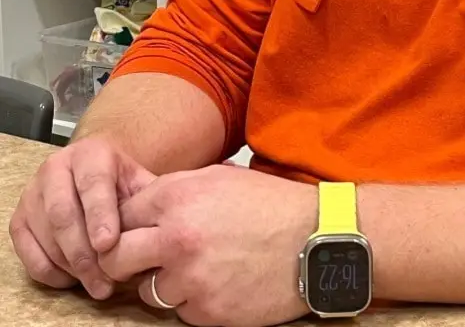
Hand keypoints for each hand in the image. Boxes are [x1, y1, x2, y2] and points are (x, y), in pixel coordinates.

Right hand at [7, 135, 155, 298]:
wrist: (97, 174)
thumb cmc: (123, 183)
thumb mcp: (140, 182)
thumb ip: (148, 201)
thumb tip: (158, 231)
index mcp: (90, 154)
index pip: (93, 184)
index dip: (100, 215)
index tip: (109, 244)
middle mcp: (55, 169)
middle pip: (63, 214)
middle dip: (85, 252)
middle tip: (105, 280)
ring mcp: (32, 195)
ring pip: (45, 235)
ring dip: (70, 266)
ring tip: (97, 285)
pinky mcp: (18, 220)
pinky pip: (27, 252)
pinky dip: (49, 271)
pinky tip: (74, 281)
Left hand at [99, 164, 315, 326]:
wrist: (322, 240)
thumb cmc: (276, 207)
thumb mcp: (224, 179)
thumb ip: (177, 192)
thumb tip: (139, 208)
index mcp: (178, 197)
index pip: (120, 216)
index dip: (130, 226)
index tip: (141, 234)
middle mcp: (177, 237)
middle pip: (115, 258)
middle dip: (126, 261)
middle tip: (147, 262)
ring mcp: (190, 277)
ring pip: (147, 290)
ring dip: (167, 284)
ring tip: (200, 272)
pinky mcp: (207, 310)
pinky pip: (180, 311)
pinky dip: (196, 302)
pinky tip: (223, 285)